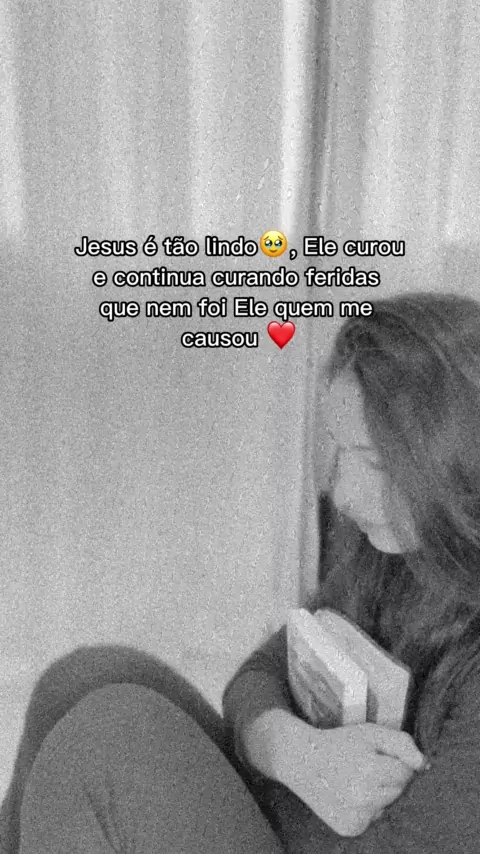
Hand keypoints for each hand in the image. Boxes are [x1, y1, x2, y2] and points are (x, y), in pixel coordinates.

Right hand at [279, 719, 427, 837]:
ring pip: (386, 806)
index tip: (377, 755)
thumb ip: (402, 744)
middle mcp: (364, 799)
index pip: (406, 772)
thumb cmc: (340, 743)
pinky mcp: (350, 829)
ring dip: (379, 794)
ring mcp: (357, 818)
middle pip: (398, 791)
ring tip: (357, 780)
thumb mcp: (370, 732)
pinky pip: (372, 819)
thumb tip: (425, 765)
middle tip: (366, 766)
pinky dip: (367, 808)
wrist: (302, 761)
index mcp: (370, 771)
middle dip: (389, 778)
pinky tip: (351, 795)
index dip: (394, 761)